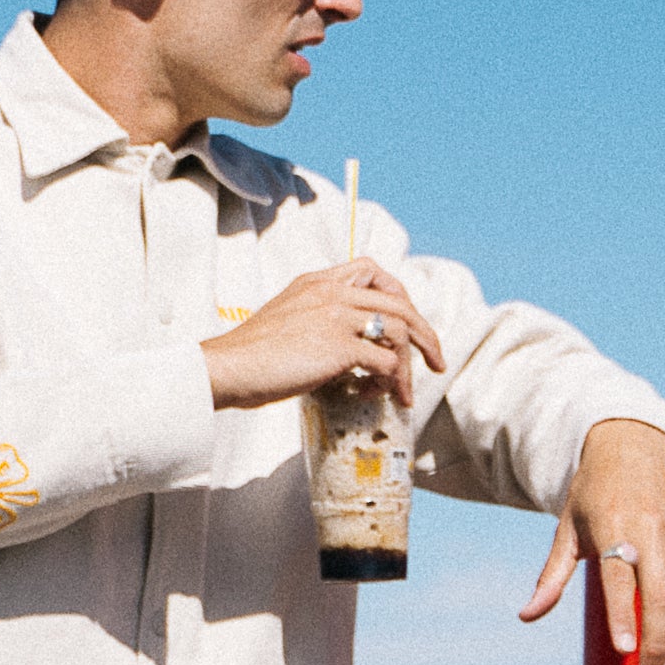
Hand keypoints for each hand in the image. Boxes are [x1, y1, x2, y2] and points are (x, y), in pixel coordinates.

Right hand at [203, 259, 445, 412]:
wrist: (228, 368)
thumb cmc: (251, 356)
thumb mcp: (286, 319)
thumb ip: (317, 319)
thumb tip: (348, 347)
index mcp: (318, 281)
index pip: (372, 269)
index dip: (398, 294)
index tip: (406, 323)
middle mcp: (332, 291)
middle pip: (400, 300)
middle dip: (426, 334)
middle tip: (436, 361)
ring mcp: (337, 315)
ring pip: (400, 329)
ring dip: (408, 366)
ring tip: (402, 393)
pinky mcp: (339, 345)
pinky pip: (386, 360)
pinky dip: (389, 381)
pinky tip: (373, 395)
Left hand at [521, 419, 664, 664]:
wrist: (632, 443)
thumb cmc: (593, 491)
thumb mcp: (566, 528)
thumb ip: (552, 575)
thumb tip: (527, 615)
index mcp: (612, 524)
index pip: (620, 577)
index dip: (624, 615)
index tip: (625, 651)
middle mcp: (649, 527)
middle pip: (660, 592)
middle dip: (657, 641)